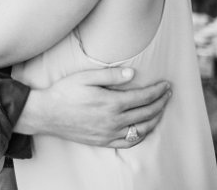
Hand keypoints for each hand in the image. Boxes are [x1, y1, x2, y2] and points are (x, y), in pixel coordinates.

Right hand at [15, 67, 170, 148]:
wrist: (47, 113)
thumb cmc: (65, 92)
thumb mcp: (85, 77)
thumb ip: (110, 75)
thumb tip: (132, 74)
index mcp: (111, 103)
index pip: (143, 97)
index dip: (157, 91)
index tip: (166, 84)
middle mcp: (114, 120)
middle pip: (147, 112)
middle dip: (161, 102)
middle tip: (168, 94)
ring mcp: (109, 133)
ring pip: (142, 129)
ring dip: (156, 118)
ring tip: (161, 109)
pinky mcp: (104, 141)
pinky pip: (130, 142)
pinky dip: (142, 135)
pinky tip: (145, 128)